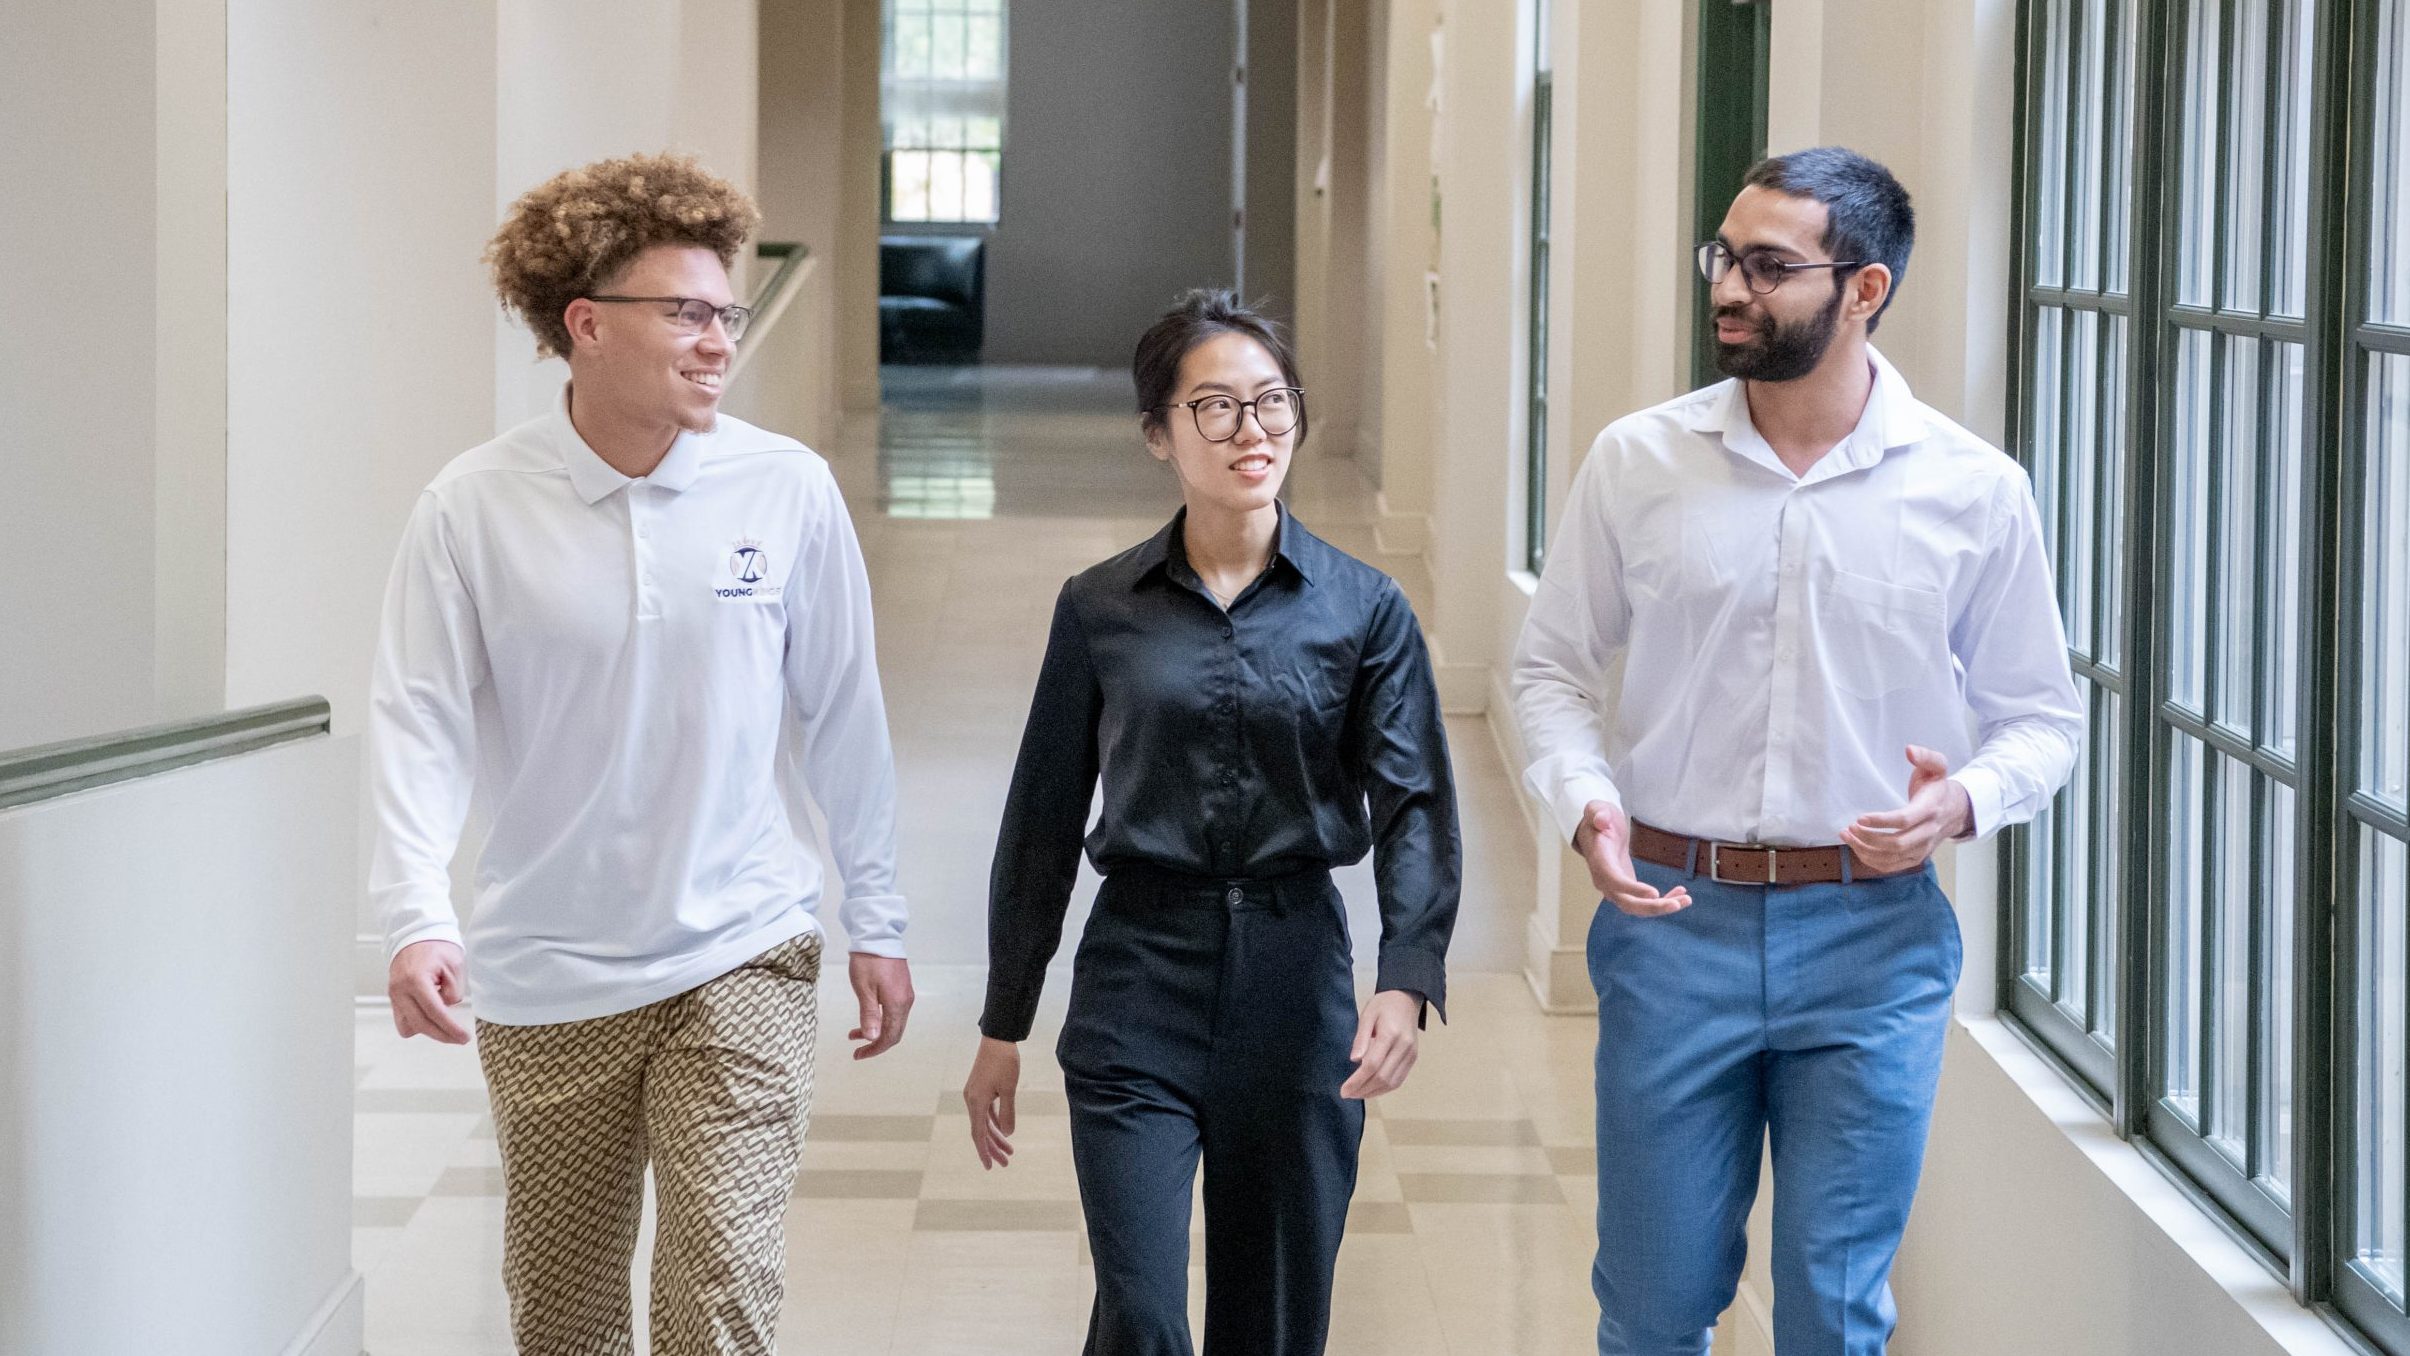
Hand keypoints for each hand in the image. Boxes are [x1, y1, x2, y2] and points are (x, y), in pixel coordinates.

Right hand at [388, 939, 470, 1043]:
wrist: (416, 936)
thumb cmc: (436, 947)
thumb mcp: (454, 965)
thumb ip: (453, 990)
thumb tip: (447, 1008)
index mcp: (416, 979)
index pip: (434, 1012)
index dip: (450, 1028)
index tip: (463, 1037)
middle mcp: (400, 990)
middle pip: (421, 1024)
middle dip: (442, 1035)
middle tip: (460, 1039)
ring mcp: (394, 995)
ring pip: (408, 1027)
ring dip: (428, 1030)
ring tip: (445, 1024)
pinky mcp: (394, 999)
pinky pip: (403, 1021)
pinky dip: (417, 1023)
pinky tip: (431, 1017)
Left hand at [848, 953, 914, 1059]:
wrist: (878, 936)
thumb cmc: (868, 961)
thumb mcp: (864, 990)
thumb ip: (869, 1015)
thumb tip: (873, 1038)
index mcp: (897, 1004)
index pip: (889, 1037)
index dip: (874, 1049)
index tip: (858, 1055)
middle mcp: (905, 1001)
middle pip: (894, 1032)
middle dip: (875, 1043)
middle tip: (857, 1050)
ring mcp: (905, 994)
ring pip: (894, 1022)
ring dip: (877, 1031)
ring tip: (855, 1033)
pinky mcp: (901, 987)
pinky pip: (894, 1011)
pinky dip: (881, 1020)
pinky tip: (868, 1016)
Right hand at [962, 1036, 1020, 1168]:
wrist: (997, 1038)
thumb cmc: (1004, 1062)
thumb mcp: (1009, 1089)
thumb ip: (1007, 1113)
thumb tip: (1008, 1134)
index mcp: (976, 1102)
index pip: (979, 1134)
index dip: (985, 1151)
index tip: (990, 1167)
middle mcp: (972, 1100)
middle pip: (981, 1131)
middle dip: (993, 1148)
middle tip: (1006, 1163)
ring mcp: (975, 1094)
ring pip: (984, 1122)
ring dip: (996, 1136)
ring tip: (1009, 1151)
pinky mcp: (980, 1089)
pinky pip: (986, 1112)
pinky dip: (994, 1123)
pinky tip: (1003, 1131)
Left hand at [1339, 989, 1422, 1098]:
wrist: (1407, 999)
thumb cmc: (1384, 1005)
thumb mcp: (1367, 1015)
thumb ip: (1360, 1038)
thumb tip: (1354, 1060)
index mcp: (1391, 1034)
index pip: (1372, 1064)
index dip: (1357, 1080)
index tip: (1344, 1089)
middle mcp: (1404, 1047)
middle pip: (1383, 1077)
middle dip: (1363, 1089)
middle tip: (1347, 1094)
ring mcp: (1411, 1054)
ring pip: (1392, 1082)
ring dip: (1373, 1092)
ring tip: (1357, 1094)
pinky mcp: (1413, 1058)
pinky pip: (1399, 1079)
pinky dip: (1384, 1088)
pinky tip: (1371, 1089)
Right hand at [1574, 801, 1690, 916]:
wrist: (1596, 832)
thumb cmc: (1598, 820)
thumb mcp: (1596, 809)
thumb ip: (1598, 813)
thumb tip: (1601, 820)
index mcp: (1599, 861)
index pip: (1614, 880)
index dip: (1633, 889)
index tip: (1654, 893)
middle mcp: (1605, 880)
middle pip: (1627, 902)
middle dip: (1651, 907)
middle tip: (1676, 905)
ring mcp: (1615, 888)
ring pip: (1637, 907)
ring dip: (1661, 908)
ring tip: (1685, 901)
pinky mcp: (1627, 889)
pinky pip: (1644, 901)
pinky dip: (1662, 901)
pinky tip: (1680, 894)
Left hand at [1840, 744, 1973, 874]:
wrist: (1956, 811)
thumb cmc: (1938, 787)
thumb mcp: (1937, 766)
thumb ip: (1925, 756)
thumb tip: (1909, 750)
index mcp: (1931, 809)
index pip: (1905, 820)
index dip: (1881, 821)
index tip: (1859, 818)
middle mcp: (1928, 832)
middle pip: (1897, 843)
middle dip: (1869, 838)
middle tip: (1849, 827)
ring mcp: (1923, 848)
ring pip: (1892, 858)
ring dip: (1865, 850)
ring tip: (1847, 835)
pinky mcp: (1916, 857)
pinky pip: (1892, 866)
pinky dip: (1872, 860)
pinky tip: (1857, 847)